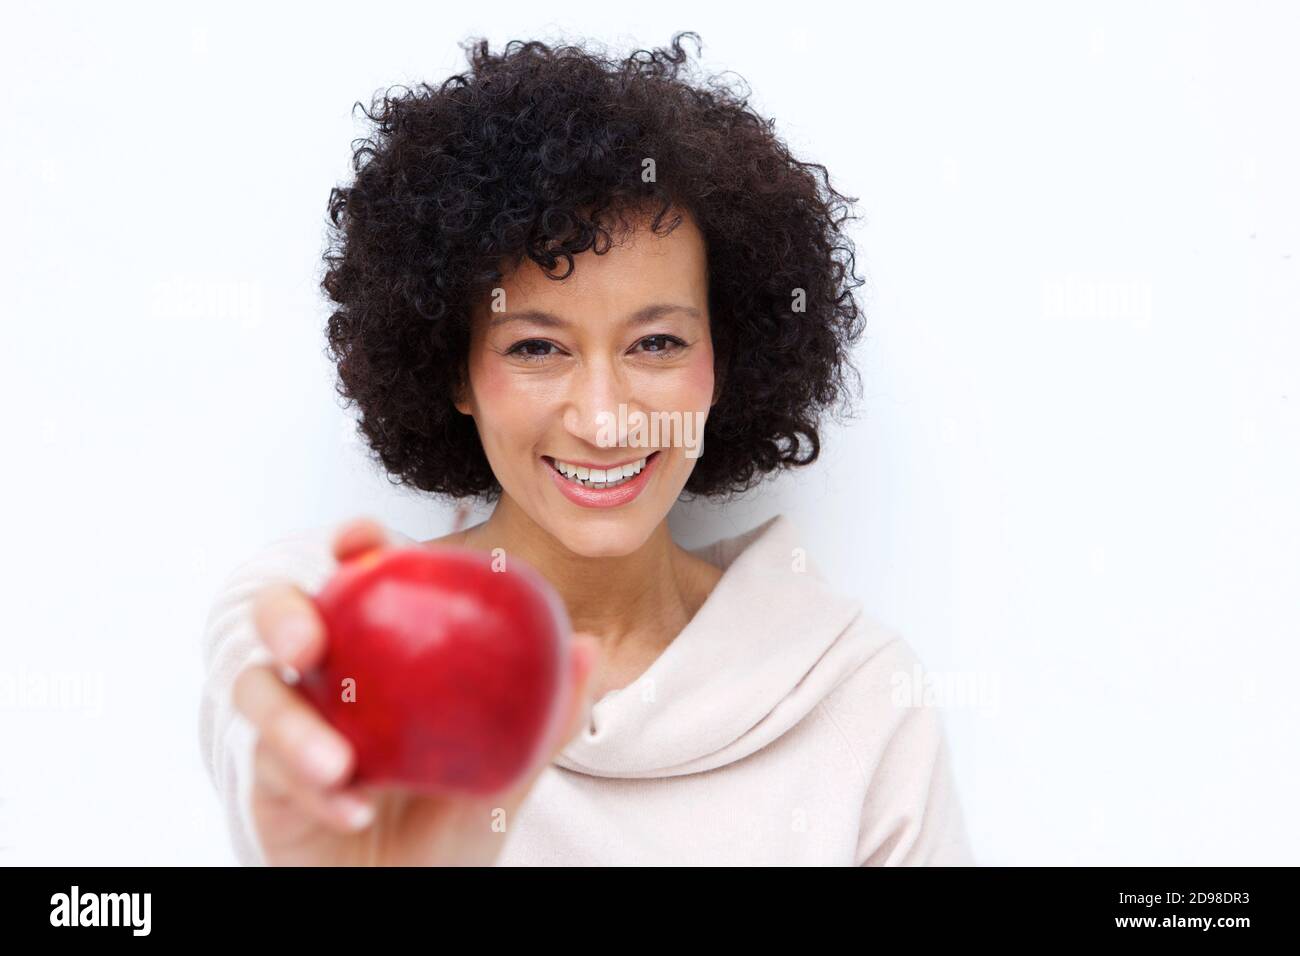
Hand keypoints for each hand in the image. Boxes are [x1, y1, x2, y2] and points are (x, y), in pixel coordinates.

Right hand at [231, 516, 598, 865]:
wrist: (410, 897)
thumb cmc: (454, 821)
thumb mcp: (507, 771)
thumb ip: (544, 717)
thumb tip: (588, 647)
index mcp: (385, 651)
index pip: (364, 579)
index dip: (353, 546)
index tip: (358, 540)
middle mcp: (333, 676)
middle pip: (283, 617)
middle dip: (284, 617)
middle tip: (308, 645)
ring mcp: (294, 724)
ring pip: (259, 693)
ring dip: (292, 725)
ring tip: (338, 764)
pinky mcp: (268, 781)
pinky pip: (272, 768)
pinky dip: (311, 787)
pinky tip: (350, 807)